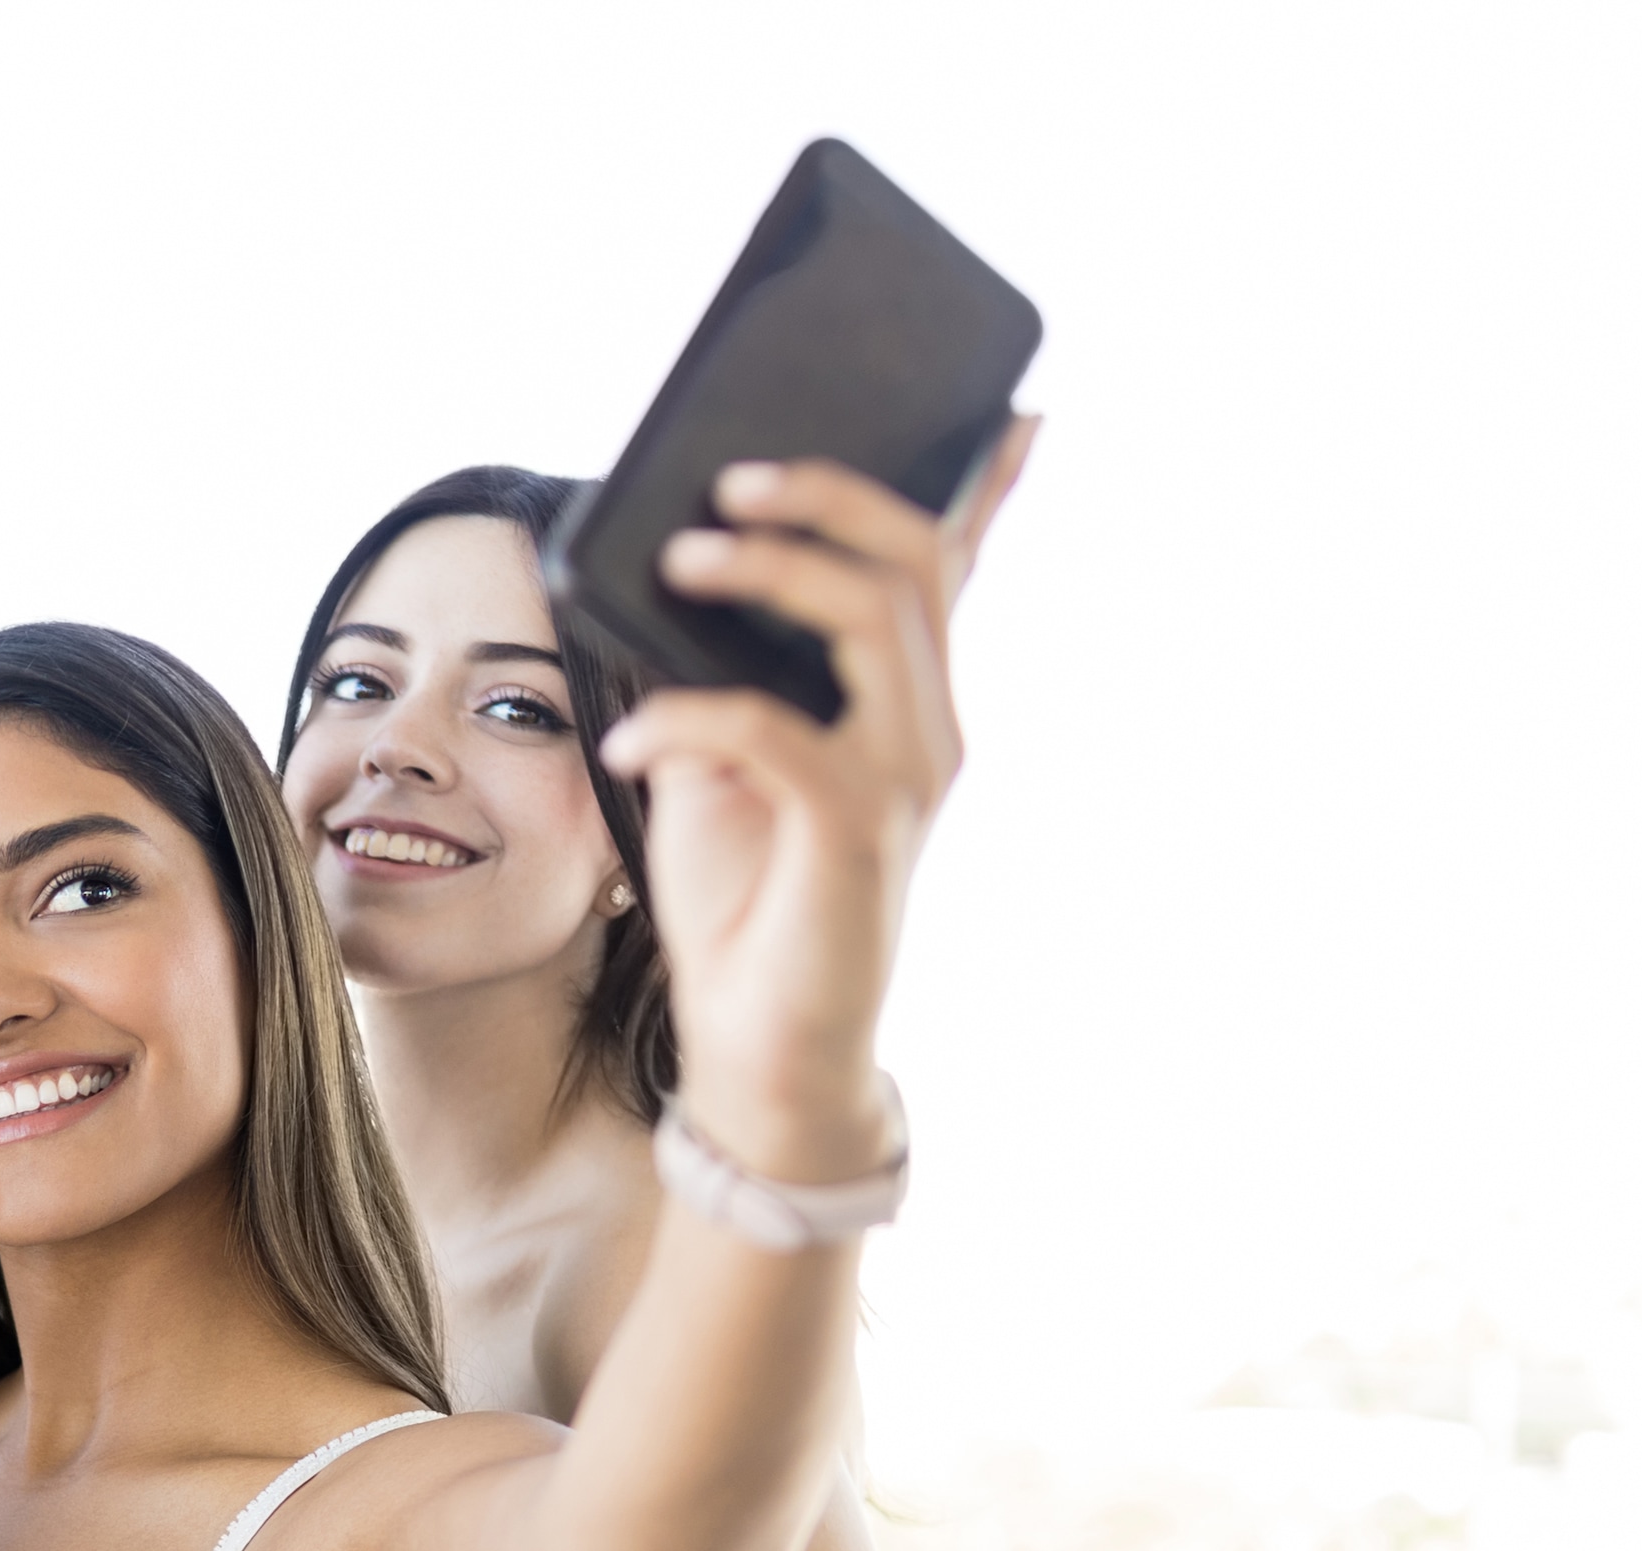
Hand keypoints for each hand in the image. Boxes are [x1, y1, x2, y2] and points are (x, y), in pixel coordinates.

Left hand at [602, 418, 1037, 1181]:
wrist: (761, 1051)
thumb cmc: (742, 903)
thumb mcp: (717, 762)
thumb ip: (717, 673)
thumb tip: (680, 579)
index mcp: (903, 703)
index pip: (953, 575)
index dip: (989, 486)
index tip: (1015, 408)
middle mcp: (927, 727)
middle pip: (913, 560)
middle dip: (824, 497)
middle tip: (726, 482)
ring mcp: (907, 777)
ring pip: (871, 616)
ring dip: (767, 571)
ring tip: (679, 565)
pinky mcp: (860, 831)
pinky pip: (780, 732)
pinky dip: (690, 719)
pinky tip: (627, 744)